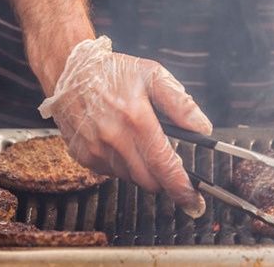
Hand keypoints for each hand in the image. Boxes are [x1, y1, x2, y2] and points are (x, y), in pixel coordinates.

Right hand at [38, 36, 212, 217]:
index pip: (164, 165)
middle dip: (164, 178)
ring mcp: (96, 151)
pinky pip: (112, 172)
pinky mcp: (84, 156)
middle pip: (149, 181)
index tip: (193, 201)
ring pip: (131, 178)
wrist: (70, 71)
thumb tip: (203, 127)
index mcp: (136, 119)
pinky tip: (121, 140)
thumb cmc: (113, 72)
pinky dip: (123, 163)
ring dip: (143, 168)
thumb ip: (181, 105)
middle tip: (170, 162)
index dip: (181, 188)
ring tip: (140, 139)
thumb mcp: (153, 76)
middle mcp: (114, 139)